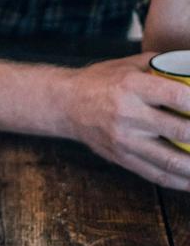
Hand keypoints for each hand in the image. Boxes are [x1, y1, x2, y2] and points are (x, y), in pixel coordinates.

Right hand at [62, 51, 189, 187]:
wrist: (67, 104)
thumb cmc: (102, 81)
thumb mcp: (129, 64)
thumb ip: (163, 66)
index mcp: (131, 86)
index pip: (178, 97)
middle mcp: (128, 115)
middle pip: (180, 131)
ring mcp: (124, 140)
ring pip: (171, 161)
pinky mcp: (122, 158)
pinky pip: (156, 175)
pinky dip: (181, 181)